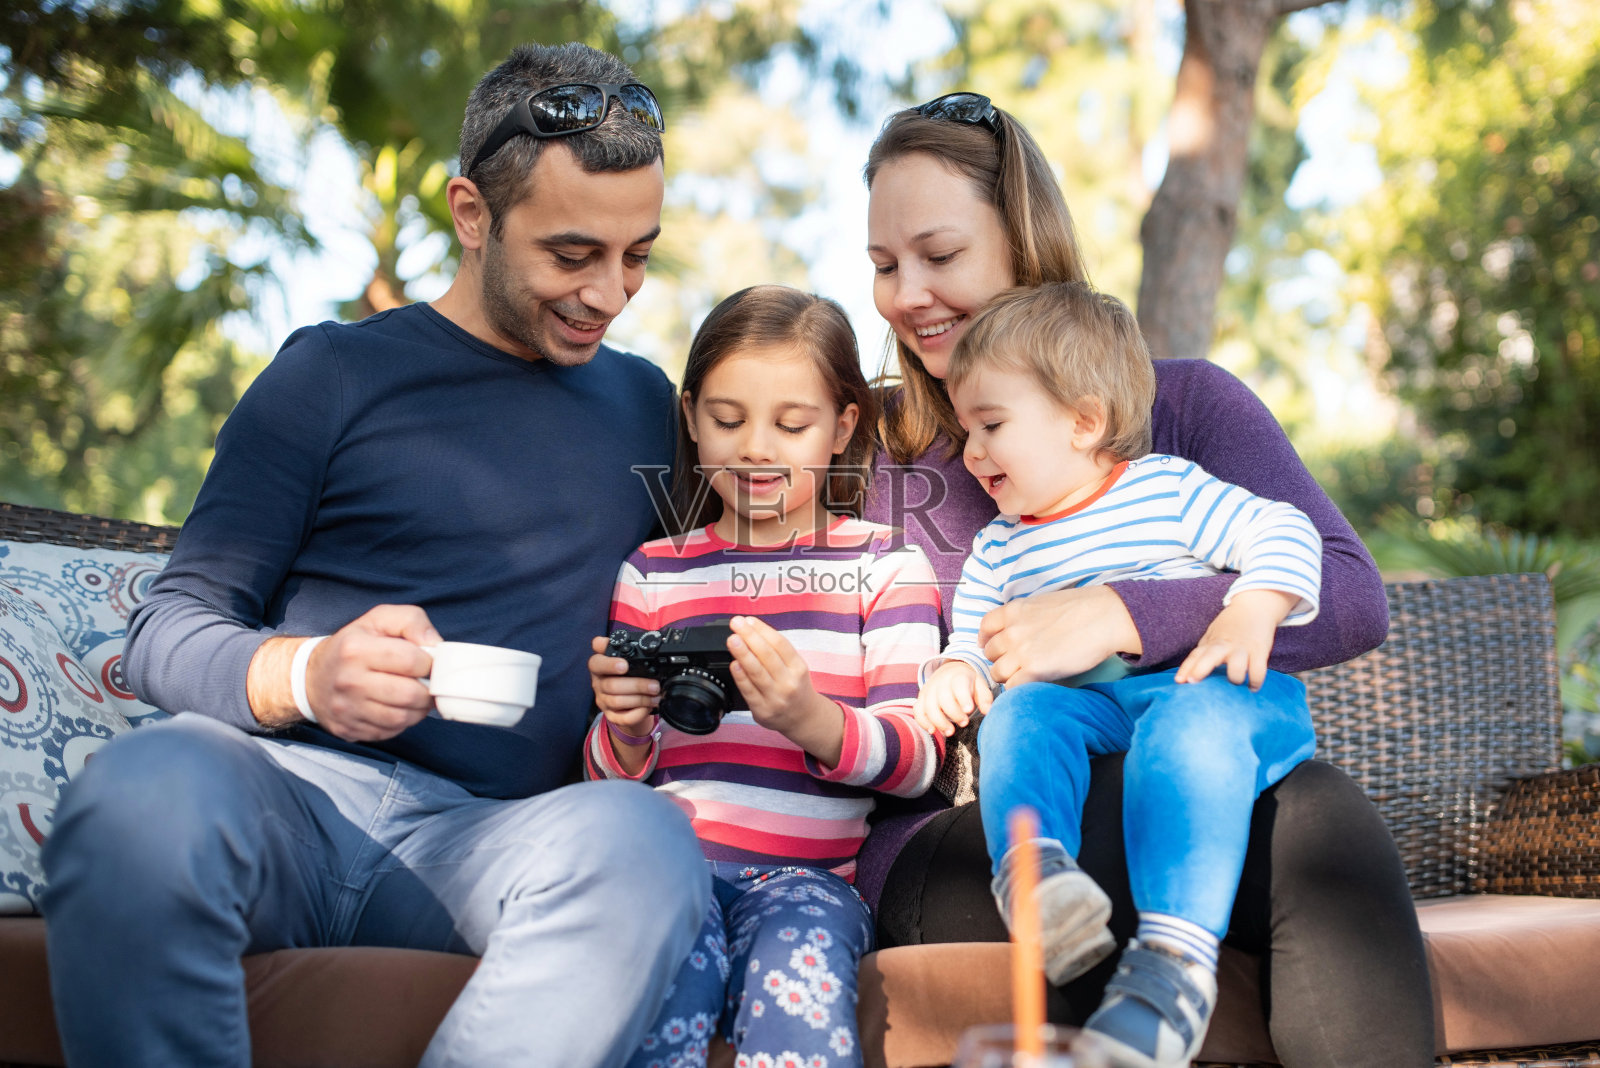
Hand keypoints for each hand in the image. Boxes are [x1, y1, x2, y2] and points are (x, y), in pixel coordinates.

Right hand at [302, 605, 439, 741]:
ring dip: (418, 710)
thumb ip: (411, 621)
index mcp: (356, 649)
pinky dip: (401, 722)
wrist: (311, 678)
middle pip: (410, 694)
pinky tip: (397, 708)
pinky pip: (389, 732)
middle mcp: (349, 681)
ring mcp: (347, 709)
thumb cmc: (353, 646)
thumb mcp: (378, 619)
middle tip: (427, 684)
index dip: (429, 663)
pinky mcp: (348, 729)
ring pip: (402, 718)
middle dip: (428, 691)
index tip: (428, 663)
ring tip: (416, 696)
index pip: (411, 660)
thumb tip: (435, 646)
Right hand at [588, 635, 660, 739]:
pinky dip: (638, 713)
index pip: (596, 663)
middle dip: (636, 685)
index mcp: (600, 667)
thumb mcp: (630, 661)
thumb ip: (630, 649)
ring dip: (640, 699)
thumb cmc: (628, 677)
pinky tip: (648, 707)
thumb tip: (647, 638)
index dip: (608, 664)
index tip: (624, 665)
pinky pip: (623, 718)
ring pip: (617, 701)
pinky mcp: (611, 716)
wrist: (628, 704)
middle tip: (654, 685)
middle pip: (611, 685)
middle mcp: (598, 684)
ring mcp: (603, 701)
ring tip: (656, 695)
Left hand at [726, 615, 842, 764]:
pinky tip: (733, 664)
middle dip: (750, 636)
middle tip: (736, 624)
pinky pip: (749, 691)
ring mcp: (776, 698)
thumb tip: (750, 630)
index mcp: (798, 668)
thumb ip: (776, 651)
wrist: (803, 718)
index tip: (748, 620)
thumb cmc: (795, 687)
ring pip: (757, 672)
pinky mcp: (762, 710)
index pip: (780, 644)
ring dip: (743, 653)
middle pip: (767, 656)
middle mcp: (789, 683)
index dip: (763, 630)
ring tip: (732, 640)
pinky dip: (740, 677)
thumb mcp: (795, 667)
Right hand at [914, 660, 991, 737]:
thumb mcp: (979, 685)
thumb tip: (987, 711)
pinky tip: (933, 730)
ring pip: (929, 706)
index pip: (959, 685)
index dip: (963, 698)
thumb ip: (984, 698)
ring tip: (950, 732)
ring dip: (939, 721)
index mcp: (958, 677)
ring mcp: (929, 690)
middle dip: (953, 713)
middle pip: (943, 698)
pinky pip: (918, 711)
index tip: (969, 710)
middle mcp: (941, 682)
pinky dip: (923, 722)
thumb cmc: (968, 683)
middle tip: (965, 723)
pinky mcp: (921, 699)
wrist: (949, 672)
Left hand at [977, 585, 1140, 685]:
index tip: (994, 647)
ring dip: (1010, 677)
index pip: (985, 627)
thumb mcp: (1043, 603)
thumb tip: (1023, 631)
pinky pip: (1013, 687)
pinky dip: (1019, 690)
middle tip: (1019, 665)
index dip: (988, 639)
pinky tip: (1032, 686)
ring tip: (1028, 677)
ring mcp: (1021, 651)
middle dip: (1002, 660)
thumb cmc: (1083, 608)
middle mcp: (1012, 630)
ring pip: (998, 673)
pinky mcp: (1034, 669)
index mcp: (1014, 611)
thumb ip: (1026, 617)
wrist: (1104, 616)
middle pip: (991, 653)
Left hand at [1175, 589, 1297, 688]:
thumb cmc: (1231, 626)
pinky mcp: (1260, 651)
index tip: (1179, 680)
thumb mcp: (1214, 635)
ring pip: (1237, 667)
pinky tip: (1252, 688)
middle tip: (1193, 681)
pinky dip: (1255, 682)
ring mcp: (1243, 648)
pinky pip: (1258, 671)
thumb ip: (1204, 651)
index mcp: (1212, 642)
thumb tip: (1190, 673)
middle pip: (1210, 657)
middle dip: (1201, 669)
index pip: (1196, 655)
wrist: (1254, 607)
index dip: (1186, 668)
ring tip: (1236, 684)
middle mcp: (1225, 645)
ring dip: (1235, 678)